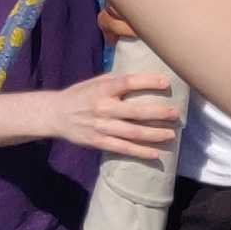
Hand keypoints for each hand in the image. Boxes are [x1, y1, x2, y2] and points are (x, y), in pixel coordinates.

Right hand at [9, 73, 181, 166]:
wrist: (55, 115)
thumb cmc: (80, 95)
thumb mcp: (94, 82)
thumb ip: (116, 80)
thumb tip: (143, 76)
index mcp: (102, 89)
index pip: (128, 82)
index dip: (148, 82)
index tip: (166, 83)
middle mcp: (102, 107)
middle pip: (135, 111)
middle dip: (158, 113)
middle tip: (175, 114)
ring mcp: (101, 126)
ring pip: (132, 132)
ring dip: (154, 134)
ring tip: (171, 135)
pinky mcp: (98, 141)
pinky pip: (123, 148)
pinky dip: (140, 151)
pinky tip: (155, 153)